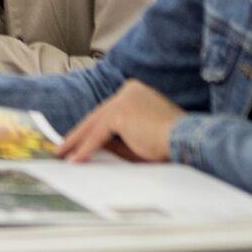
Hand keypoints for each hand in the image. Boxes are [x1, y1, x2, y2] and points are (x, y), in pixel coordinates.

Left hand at [58, 79, 182, 162]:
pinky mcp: (119, 112)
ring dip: (77, 141)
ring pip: (94, 124)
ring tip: (63, 155)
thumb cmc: (171, 146)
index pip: (110, 112)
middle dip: (79, 134)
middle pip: (98, 115)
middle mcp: (129, 90)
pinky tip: (75, 160)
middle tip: (64, 147)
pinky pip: (98, 135)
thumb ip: (118, 140)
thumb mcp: (140, 141)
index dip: (93, 128)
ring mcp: (124, 99)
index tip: (80, 139)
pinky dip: (85, 149)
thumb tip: (94, 146)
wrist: (188, 143)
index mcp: (138, 92)